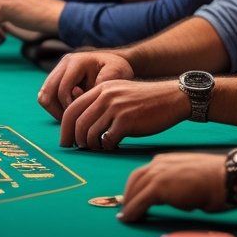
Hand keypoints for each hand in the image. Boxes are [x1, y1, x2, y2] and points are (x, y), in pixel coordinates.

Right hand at [37, 51, 133, 120]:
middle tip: (75, 123)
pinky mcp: (57, 77)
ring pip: (44, 97)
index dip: (71, 107)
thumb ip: (98, 85)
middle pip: (46, 94)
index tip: (84, 117)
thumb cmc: (118, 70)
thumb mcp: (116, 75)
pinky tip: (73, 113)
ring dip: (56, 111)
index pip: (62, 90)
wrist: (115, 62)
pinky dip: (57, 108)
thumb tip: (77, 93)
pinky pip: (48, 97)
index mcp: (76, 62)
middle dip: (58, 113)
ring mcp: (58, 70)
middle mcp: (63, 64)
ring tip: (75, 119)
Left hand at [58, 79, 187, 148]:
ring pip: (91, 133)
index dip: (65, 128)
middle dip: (75, 139)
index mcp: (101, 89)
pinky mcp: (127, 121)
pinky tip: (113, 145)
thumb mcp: (119, 93)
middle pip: (78, 123)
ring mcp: (116, 108)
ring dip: (92, 144)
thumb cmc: (145, 101)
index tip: (65, 141)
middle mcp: (106, 96)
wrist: (172, 97)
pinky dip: (107, 146)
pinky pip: (107, 140)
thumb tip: (80, 126)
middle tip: (78, 148)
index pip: (72, 109)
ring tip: (100, 146)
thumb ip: (100, 104)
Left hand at [118, 153, 229, 222]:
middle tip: (127, 208)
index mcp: (166, 160)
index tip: (134, 197)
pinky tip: (129, 219)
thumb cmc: (217, 181)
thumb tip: (171, 197)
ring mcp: (158, 174)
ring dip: (129, 204)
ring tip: (127, 216)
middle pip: (135, 179)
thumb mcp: (191, 177)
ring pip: (135, 190)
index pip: (144, 172)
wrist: (226, 178)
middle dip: (129, 194)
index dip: (137, 186)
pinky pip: (139, 201)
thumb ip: (177, 183)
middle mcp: (159, 163)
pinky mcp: (159, 187)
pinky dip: (132, 211)